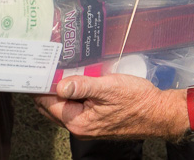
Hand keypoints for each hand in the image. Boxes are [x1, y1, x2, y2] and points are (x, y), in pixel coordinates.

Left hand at [34, 74, 186, 140]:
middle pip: (51, 108)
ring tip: (57, 71)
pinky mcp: (95, 122)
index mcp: (78, 121)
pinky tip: (75, 82)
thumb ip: (83, 86)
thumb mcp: (109, 87)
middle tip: (43, 66)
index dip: (39, 86)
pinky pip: (75, 109)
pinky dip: (71, 97)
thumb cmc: (137, 100)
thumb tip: (59, 86)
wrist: (159, 113)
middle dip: (45, 89)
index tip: (34, 69)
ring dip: (58, 92)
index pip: (47, 103)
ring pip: (63, 108)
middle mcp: (79, 128)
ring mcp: (87, 126)